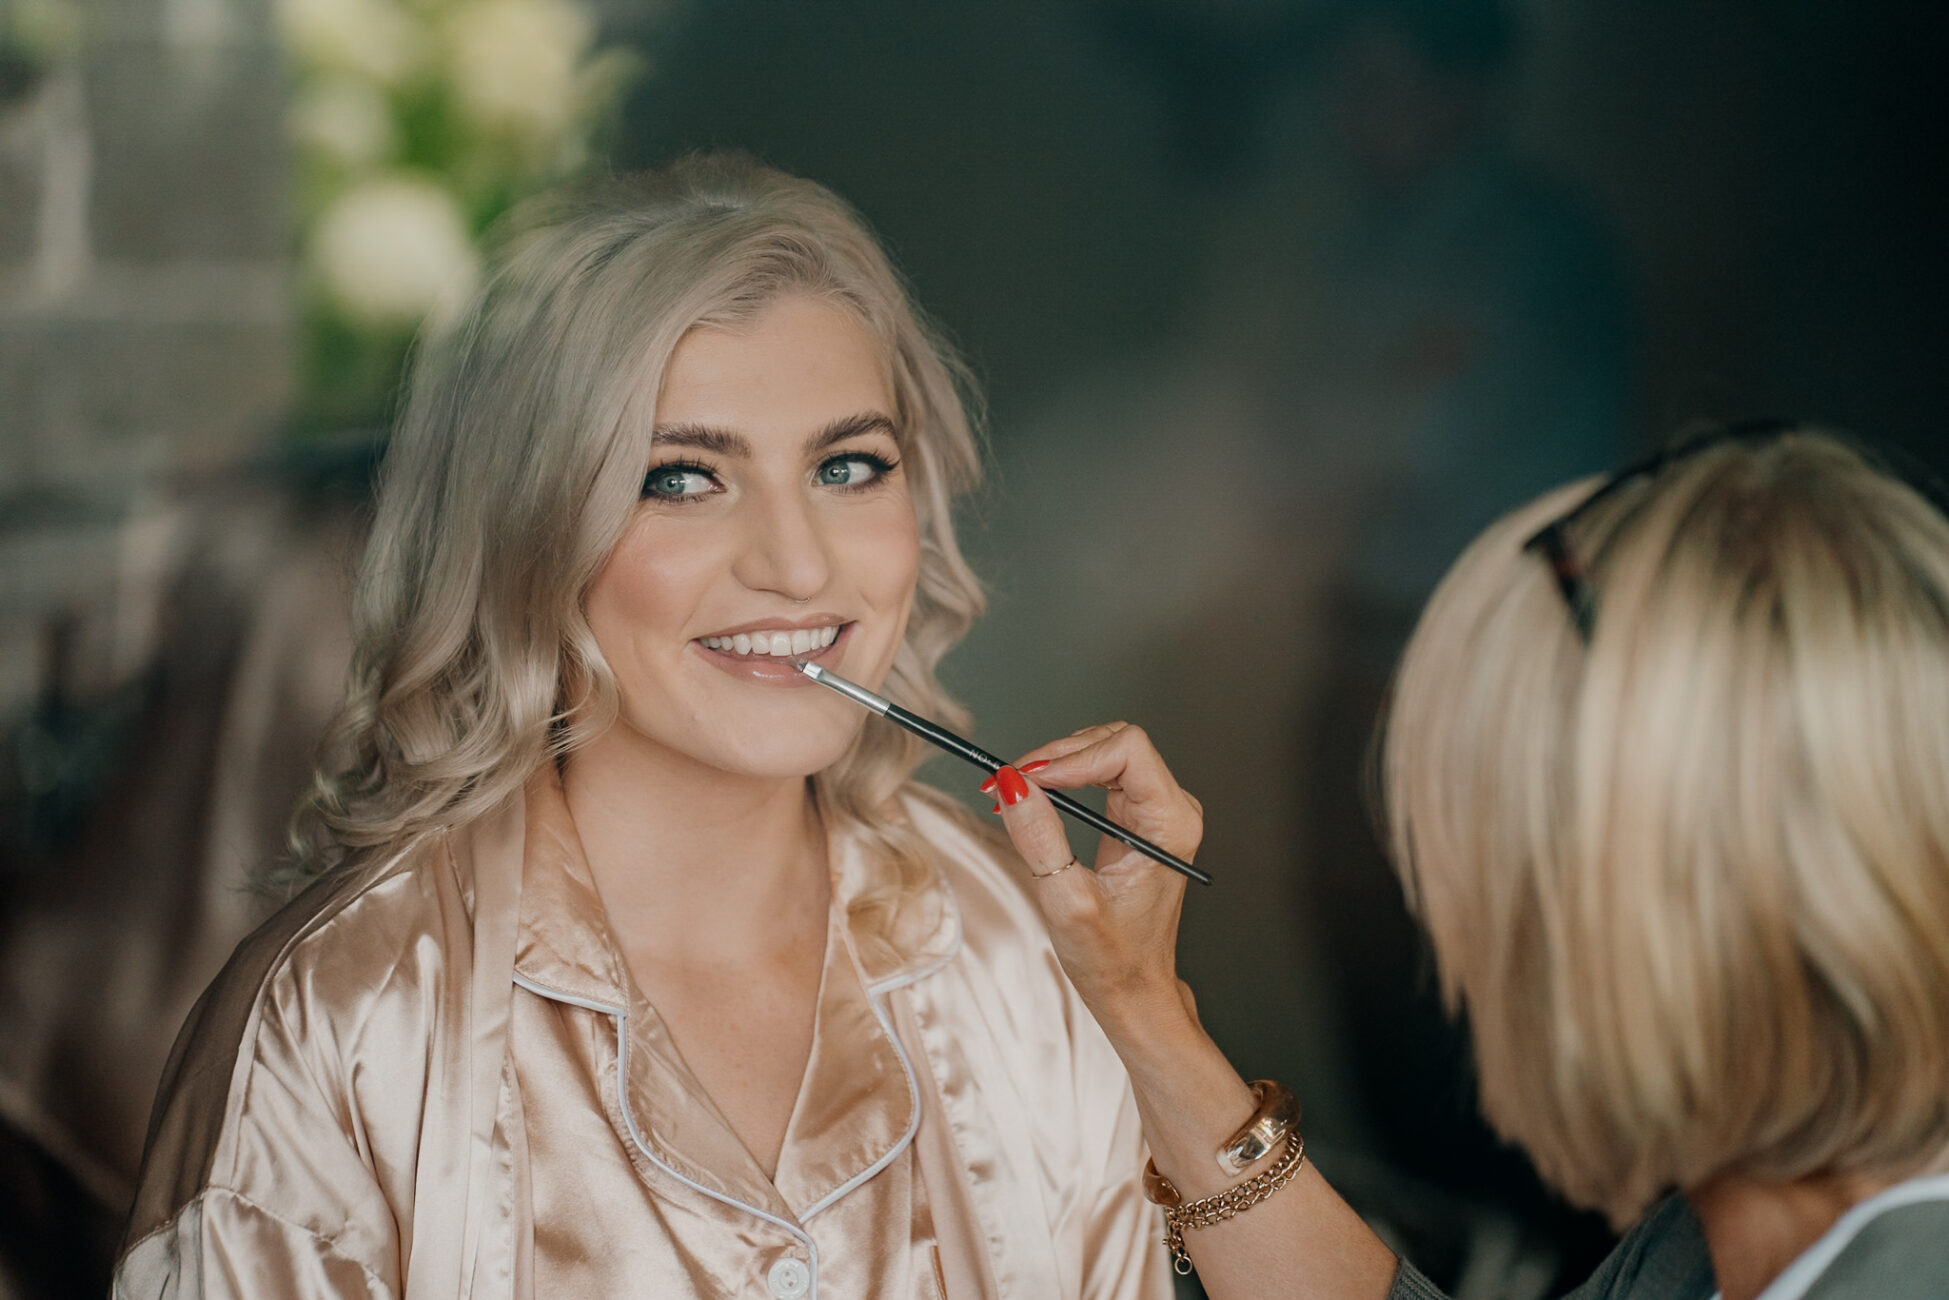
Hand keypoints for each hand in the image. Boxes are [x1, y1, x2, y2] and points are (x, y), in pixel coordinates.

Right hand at [984, 723, 1202, 1023]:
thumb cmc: (1113, 958)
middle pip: (1113, 741)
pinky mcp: (1136, 816)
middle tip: (1007, 783)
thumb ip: (1040, 838)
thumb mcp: (1067, 901)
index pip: (1127, 749)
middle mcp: (1172, 809)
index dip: (1071, 756)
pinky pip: (1097, 772)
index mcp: (1171, 824)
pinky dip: (1060, 777)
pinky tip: (1031, 797)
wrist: (1132, 989)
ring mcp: (1155, 810)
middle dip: (1056, 756)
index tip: (1025, 779)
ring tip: (1012, 791)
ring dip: (1054, 764)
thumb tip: (1011, 784)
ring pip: (1103, 750)